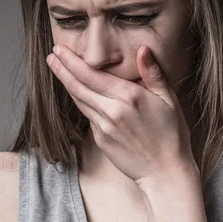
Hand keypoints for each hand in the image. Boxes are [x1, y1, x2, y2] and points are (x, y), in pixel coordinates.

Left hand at [46, 44, 195, 184]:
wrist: (165, 172)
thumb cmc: (171, 135)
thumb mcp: (169, 100)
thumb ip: (153, 74)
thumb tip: (142, 50)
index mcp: (129, 97)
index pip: (92, 75)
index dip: (72, 61)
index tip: (60, 49)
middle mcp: (112, 111)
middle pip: (78, 86)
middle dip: (62, 68)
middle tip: (51, 54)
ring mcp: (103, 127)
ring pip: (79, 100)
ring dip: (65, 83)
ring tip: (56, 68)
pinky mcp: (100, 140)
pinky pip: (87, 115)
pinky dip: (80, 101)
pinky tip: (76, 92)